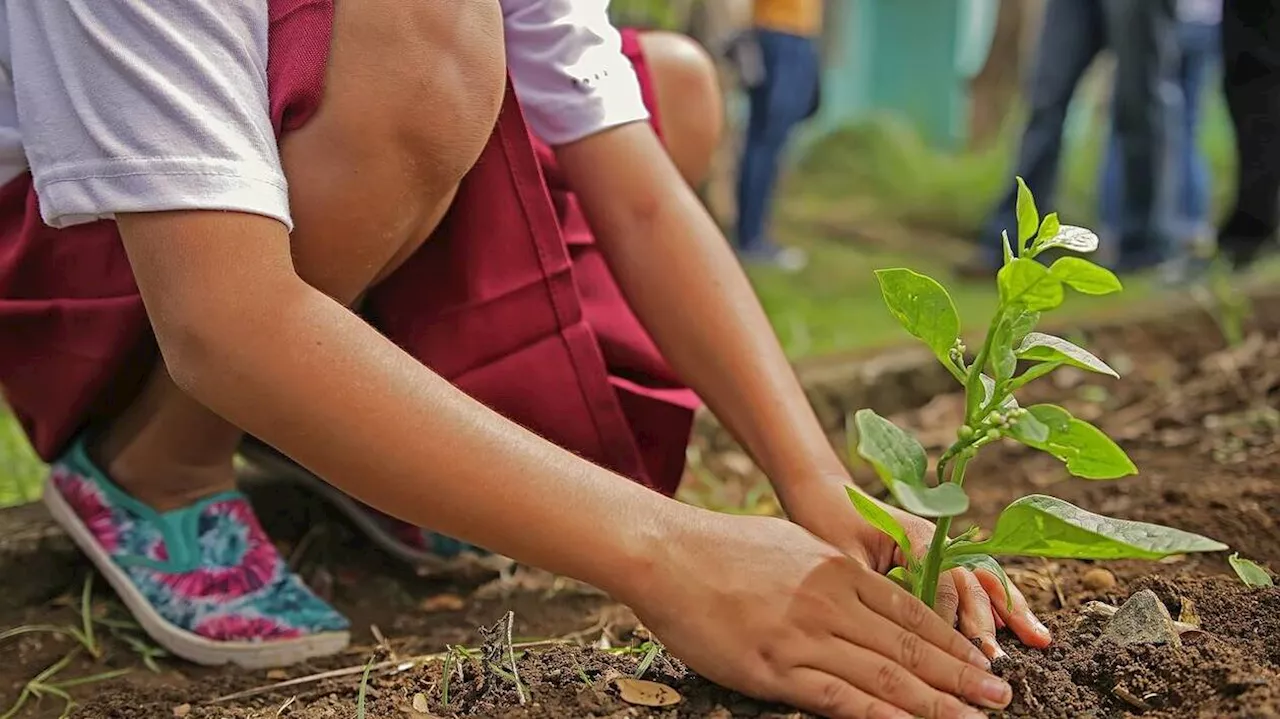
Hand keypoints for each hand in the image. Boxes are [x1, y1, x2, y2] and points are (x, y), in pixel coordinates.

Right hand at [627, 511, 1011, 718]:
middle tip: (1002, 696)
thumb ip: (830, 573)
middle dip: (961, 675)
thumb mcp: (791, 546)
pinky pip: (841, 700)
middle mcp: (832, 603)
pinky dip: (884, 717)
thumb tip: (859, 589)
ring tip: (974, 717)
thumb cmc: (722, 548)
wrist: (667, 553)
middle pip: (911, 647)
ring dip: (938, 702)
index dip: (952, 641)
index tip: (982, 660)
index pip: (911, 613)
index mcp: (838, 571)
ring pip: (887, 677)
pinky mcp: (776, 668)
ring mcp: (805, 637)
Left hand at [782, 476, 1051, 658]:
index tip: (952, 653)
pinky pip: (975, 581)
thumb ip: (872, 587)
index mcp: (915, 536)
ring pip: (983, 581)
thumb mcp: (843, 557)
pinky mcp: (940, 558)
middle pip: (971, 583)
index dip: (948, 619)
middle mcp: (937, 540)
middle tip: (996, 661)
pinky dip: (999, 603)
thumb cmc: (827, 522)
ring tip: (1039, 640)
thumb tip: (890, 630)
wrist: (824, 493)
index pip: (942, 582)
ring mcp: (943, 548)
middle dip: (987, 623)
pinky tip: (1019, 626)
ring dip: (1010, 611)